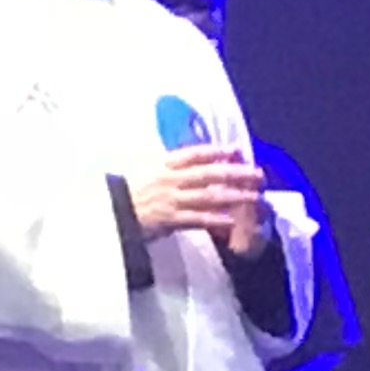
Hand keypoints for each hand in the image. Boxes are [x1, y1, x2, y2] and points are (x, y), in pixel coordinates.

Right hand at [127, 144, 267, 250]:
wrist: (112, 215)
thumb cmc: (128, 195)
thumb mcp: (146, 173)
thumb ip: (169, 168)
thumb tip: (192, 163)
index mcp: (163, 166)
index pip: (194, 154)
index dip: (216, 151)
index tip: (236, 149)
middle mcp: (170, 180)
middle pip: (208, 173)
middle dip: (235, 172)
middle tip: (257, 173)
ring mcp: (170, 200)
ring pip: (208, 196)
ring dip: (233, 196)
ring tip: (254, 196)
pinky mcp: (169, 219)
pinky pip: (197, 219)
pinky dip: (215, 219)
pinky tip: (232, 220)